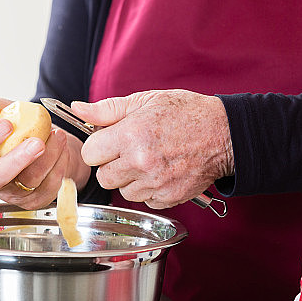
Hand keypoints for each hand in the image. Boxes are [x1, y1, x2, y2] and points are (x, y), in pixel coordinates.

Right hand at [0, 96, 90, 208]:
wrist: (47, 144)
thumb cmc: (19, 130)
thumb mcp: (6, 113)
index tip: (6, 124)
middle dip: (17, 159)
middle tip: (37, 143)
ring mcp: (14, 193)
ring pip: (29, 180)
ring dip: (47, 157)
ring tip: (59, 136)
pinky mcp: (36, 200)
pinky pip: (49, 185)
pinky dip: (59, 164)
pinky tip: (64, 149)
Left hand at [73, 89, 232, 208]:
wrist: (224, 134)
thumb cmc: (186, 113)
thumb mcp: (146, 101)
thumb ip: (107, 109)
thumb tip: (77, 109)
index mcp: (131, 135)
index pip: (90, 154)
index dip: (99, 147)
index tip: (110, 142)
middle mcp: (141, 162)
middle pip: (103, 177)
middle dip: (111, 165)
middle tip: (130, 151)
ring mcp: (155, 183)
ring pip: (122, 191)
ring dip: (129, 179)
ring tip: (149, 160)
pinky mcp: (168, 198)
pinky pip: (144, 199)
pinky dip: (148, 189)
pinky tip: (162, 171)